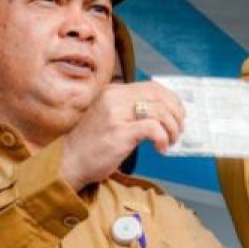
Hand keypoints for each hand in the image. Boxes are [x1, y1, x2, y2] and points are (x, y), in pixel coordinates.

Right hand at [60, 82, 184, 190]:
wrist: (69, 161)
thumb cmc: (93, 142)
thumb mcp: (112, 116)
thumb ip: (132, 109)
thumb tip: (167, 111)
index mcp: (114, 91)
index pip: (153, 87)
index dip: (172, 100)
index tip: (179, 115)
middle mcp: (114, 98)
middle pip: (160, 97)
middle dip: (176, 115)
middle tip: (178, 131)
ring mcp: (115, 114)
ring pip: (160, 111)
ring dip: (172, 128)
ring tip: (170, 141)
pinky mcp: (119, 132)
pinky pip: (153, 128)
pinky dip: (163, 138)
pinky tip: (161, 149)